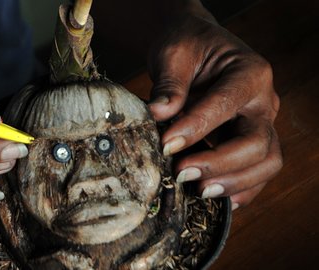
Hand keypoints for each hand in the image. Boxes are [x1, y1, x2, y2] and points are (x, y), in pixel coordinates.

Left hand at [147, 13, 281, 208]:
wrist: (196, 48)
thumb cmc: (187, 47)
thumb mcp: (173, 54)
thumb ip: (170, 83)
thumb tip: (159, 114)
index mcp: (249, 73)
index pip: (226, 105)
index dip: (196, 129)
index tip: (166, 145)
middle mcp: (263, 101)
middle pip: (258, 143)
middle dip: (220, 164)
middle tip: (183, 174)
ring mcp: (261, 123)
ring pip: (266, 163)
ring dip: (234, 182)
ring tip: (198, 191)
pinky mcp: (251, 141)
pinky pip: (257, 171)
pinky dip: (239, 188)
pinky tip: (213, 198)